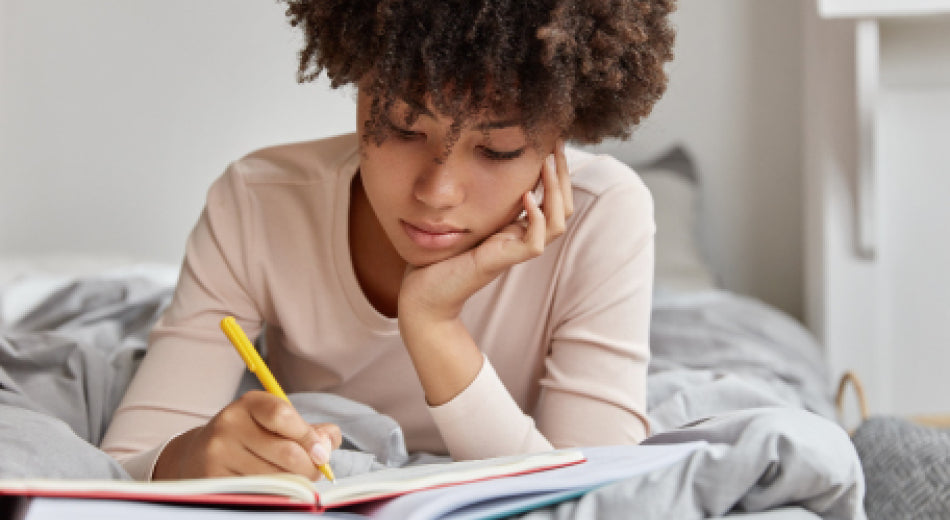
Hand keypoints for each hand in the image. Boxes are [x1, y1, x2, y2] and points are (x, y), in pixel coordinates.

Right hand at [152, 391, 341, 479]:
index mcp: (250, 404)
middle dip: (309, 468)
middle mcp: (229, 424)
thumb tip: (330, 441)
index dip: (308, 437)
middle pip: (285, 452)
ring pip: (275, 477)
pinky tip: (275, 492)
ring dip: (293, 485)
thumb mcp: (277, 425)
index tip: (322, 455)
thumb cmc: (251, 439)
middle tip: (315, 475)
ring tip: (295, 483)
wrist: (197, 456)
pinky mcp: (212, 480)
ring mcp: (217, 453)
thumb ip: (310, 430)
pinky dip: (274, 496)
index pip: (282, 415)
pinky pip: (257, 493)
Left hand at [398, 140, 573, 323]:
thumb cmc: (438, 255)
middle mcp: (520, 238)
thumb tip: (482, 161)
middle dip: (562, 175)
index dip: (556, 172)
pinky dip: (536, 218)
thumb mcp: (464, 215)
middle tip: (556, 145)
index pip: (552, 199)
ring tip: (547, 164)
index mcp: (515, 228)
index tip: (551, 142)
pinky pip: (534, 242)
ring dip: (555, 192)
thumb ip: (478, 196)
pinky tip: (526, 198)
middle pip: (562, 207)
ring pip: (556, 223)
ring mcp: (514, 251)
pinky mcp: (502, 262)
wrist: (423, 293)